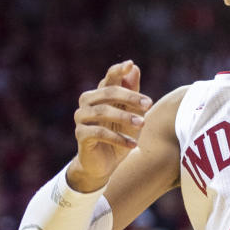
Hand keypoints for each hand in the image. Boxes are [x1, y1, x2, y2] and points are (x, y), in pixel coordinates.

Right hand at [70, 60, 151, 188]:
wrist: (104, 164)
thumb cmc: (119, 135)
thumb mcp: (130, 114)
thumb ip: (132, 93)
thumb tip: (134, 68)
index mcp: (99, 93)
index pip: (109, 77)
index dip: (118, 70)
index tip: (130, 64)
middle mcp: (87, 102)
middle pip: (108, 92)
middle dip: (130, 97)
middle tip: (149, 104)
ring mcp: (81, 117)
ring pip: (103, 111)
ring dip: (125, 117)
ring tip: (142, 124)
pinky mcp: (80, 134)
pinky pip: (100, 133)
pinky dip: (118, 138)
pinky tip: (133, 144)